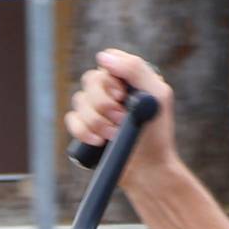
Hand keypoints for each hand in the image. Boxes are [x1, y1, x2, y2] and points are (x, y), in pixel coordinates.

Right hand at [64, 49, 179, 183]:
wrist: (148, 170)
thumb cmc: (157, 135)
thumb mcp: (157, 96)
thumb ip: (135, 69)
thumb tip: (103, 57)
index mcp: (129, 79)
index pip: (108, 62)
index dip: (110, 79)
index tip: (121, 96)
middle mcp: (111, 91)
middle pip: (90, 80)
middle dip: (104, 104)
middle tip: (121, 120)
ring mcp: (96, 109)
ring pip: (79, 101)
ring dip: (97, 121)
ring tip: (114, 136)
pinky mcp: (85, 127)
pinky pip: (71, 119)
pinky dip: (83, 131)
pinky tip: (98, 142)